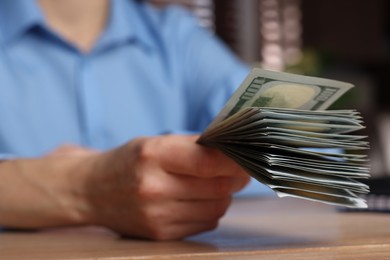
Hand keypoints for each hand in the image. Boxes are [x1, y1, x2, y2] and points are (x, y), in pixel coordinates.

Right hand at [80, 135, 249, 239]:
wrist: (91, 191)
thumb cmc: (129, 161)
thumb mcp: (156, 142)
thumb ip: (195, 146)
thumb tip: (235, 154)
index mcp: (153, 155)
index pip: (210, 161)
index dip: (236, 159)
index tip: (248, 155)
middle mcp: (154, 188)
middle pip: (219, 187)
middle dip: (235, 177)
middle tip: (238, 168)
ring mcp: (156, 216)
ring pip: (217, 207)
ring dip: (224, 194)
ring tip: (214, 183)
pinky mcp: (161, 234)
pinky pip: (206, 223)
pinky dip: (210, 210)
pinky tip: (197, 199)